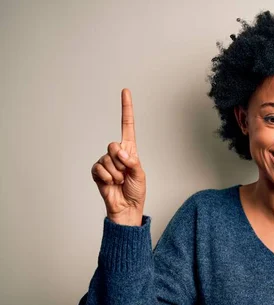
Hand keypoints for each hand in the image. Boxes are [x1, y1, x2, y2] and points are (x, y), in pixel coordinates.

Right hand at [91, 88, 146, 225]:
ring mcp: (105, 162)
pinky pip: (99, 168)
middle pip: (112, 145)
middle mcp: (117, 153)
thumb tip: (119, 151)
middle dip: (120, 161)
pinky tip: (110, 183)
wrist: (126, 207)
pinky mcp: (96, 171)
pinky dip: (106, 177)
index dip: (126, 109)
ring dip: (115, 173)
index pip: (127, 126)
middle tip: (125, 174)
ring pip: (106, 159)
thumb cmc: (136, 191)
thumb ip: (131, 161)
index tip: (125, 91)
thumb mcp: (140, 174)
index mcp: (130, 150)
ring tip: (119, 181)